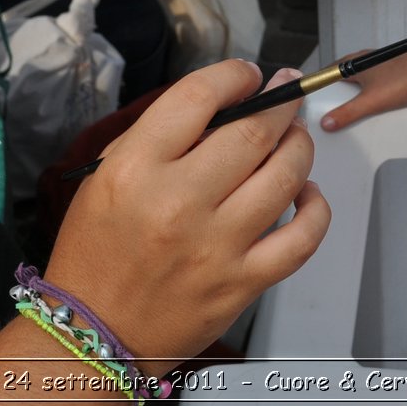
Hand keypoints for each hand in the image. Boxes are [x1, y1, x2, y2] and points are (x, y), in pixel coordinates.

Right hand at [44, 61, 330, 371]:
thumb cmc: (95, 252)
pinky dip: (315, 208)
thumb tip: (221, 107)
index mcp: (136, 168)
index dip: (234, 76)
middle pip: (253, 131)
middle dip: (281, 103)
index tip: (247, 75)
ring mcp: (215, 245)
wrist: (91, 331)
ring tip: (295, 138)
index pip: (198, 97)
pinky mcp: (241, 283)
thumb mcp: (106, 177)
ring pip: (286, 175)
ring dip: (299, 145)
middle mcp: (178, 203)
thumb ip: (160, 138)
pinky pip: (302, 238)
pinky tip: (306, 193)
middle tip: (288, 94)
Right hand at [319, 45, 406, 131]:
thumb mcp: (371, 102)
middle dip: (337, 92)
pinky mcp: (394, 70)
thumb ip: (347, 113)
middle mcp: (365, 59)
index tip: (313, 100)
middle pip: (343, 76)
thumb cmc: (403, 82)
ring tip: (352, 110)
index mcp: (354, 61)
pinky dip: (369, 93)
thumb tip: (325, 123)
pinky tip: (374, 104)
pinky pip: (374, 82)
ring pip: (360, 79)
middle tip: (331, 110)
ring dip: (354, 93)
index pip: (328, 72)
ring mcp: (380, 64)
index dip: (320, 85)